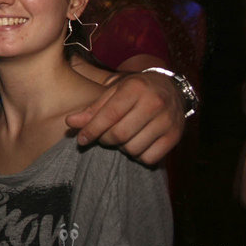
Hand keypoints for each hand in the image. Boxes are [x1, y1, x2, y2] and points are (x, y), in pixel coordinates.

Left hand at [65, 71, 184, 164]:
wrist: (170, 88)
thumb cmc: (135, 90)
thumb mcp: (113, 92)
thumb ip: (92, 109)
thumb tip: (70, 123)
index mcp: (135, 88)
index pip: (109, 115)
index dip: (92, 130)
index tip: (81, 139)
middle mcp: (154, 103)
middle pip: (119, 134)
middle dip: (105, 139)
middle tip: (103, 136)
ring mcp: (167, 120)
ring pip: (133, 148)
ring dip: (121, 147)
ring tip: (122, 137)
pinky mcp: (175, 136)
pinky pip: (149, 158)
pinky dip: (138, 156)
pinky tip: (136, 142)